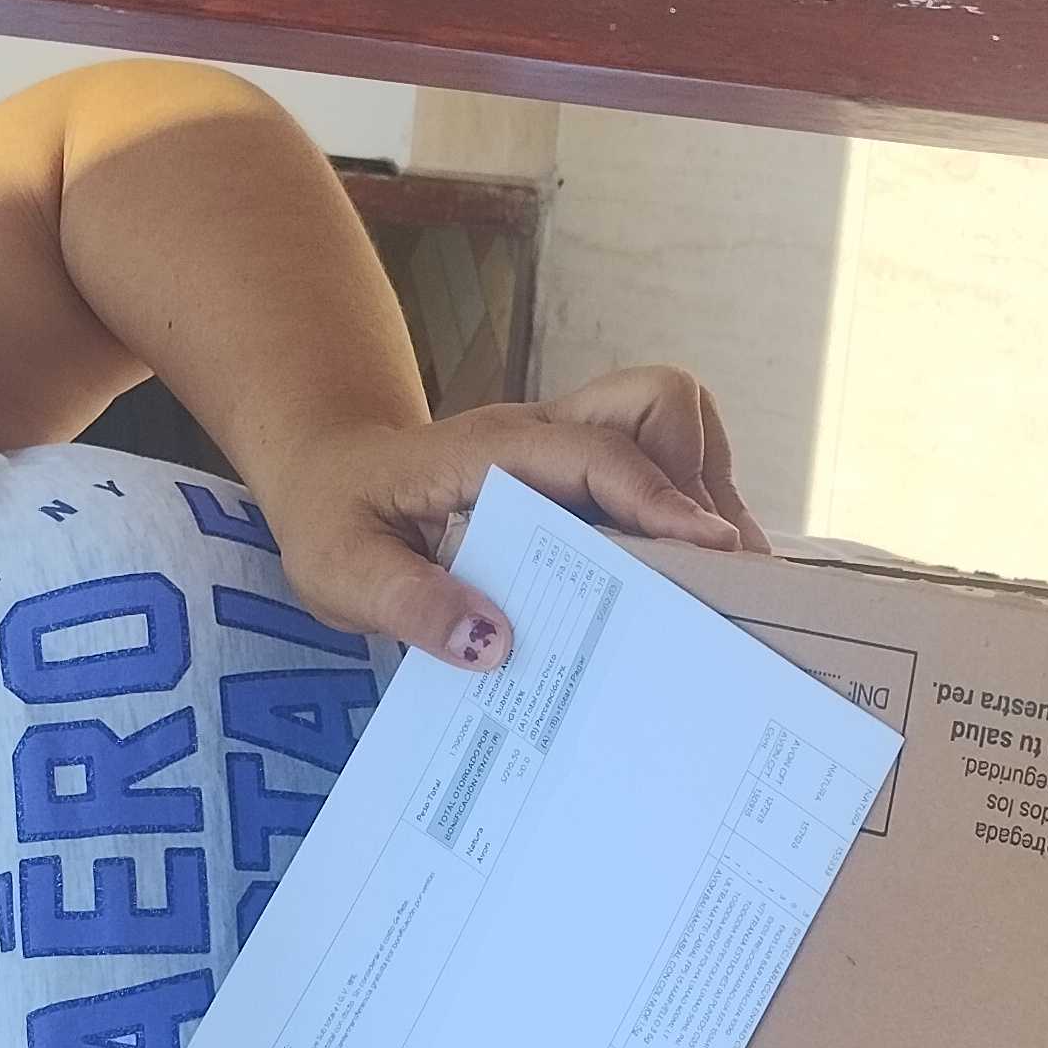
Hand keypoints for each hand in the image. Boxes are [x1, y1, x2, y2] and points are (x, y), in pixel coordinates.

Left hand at [257, 365, 768, 669]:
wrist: (327, 474)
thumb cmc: (335, 519)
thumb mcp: (340, 572)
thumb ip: (407, 603)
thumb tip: (491, 644)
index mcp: (488, 452)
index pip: (591, 451)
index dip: (655, 495)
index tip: (709, 547)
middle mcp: (541, 436)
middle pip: (655, 403)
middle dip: (699, 476)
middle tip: (720, 573)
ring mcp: (567, 447)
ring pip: (668, 422)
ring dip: (704, 490)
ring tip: (719, 579)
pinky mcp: (581, 473)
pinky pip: (658, 464)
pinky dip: (687, 509)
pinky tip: (690, 576)